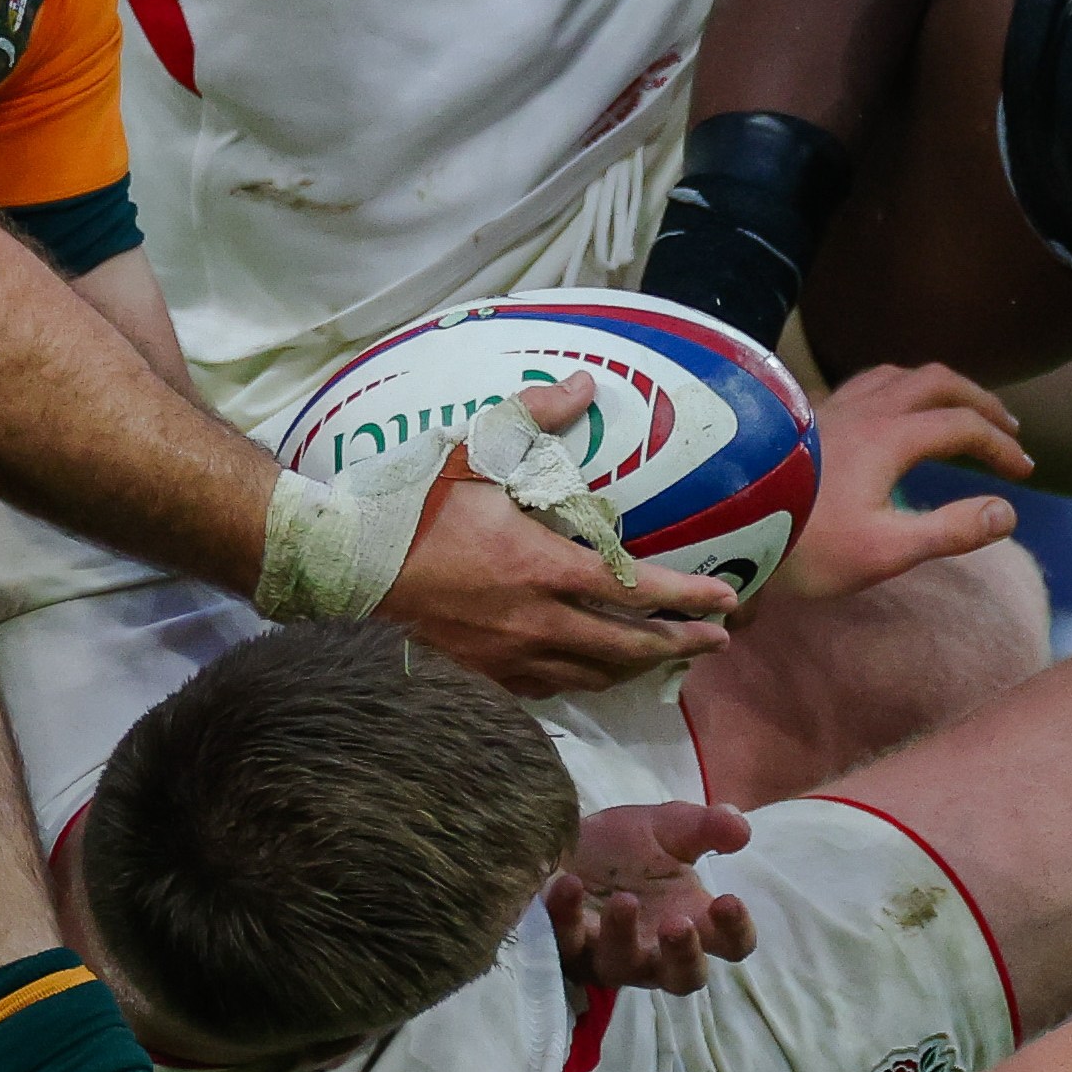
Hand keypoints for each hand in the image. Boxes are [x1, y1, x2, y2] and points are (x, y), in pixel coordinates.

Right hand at [380, 397, 741, 696]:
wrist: (344, 567)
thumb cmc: (411, 506)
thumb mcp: (474, 450)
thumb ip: (535, 417)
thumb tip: (584, 382)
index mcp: (543, 567)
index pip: (635, 591)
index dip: (687, 599)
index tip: (727, 601)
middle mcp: (537, 623)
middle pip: (628, 648)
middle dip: (680, 646)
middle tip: (718, 640)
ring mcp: (510, 659)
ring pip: (593, 675)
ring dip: (637, 669)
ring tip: (667, 660)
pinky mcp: (484, 678)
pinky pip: (550, 689)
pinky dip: (584, 679)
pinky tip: (593, 671)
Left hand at [542, 800, 758, 994]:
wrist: (561, 840)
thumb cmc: (624, 847)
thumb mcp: (667, 828)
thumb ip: (705, 828)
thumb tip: (741, 828)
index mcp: (692, 921)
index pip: (730, 945)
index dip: (735, 932)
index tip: (728, 900)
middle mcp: (655, 950)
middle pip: (684, 978)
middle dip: (683, 956)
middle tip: (678, 924)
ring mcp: (608, 955)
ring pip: (621, 968)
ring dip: (624, 936)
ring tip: (623, 900)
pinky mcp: (565, 948)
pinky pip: (567, 945)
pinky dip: (569, 916)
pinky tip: (571, 885)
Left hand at [767, 362, 1031, 607]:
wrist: (720, 523)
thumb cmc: (803, 546)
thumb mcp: (884, 550)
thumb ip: (950, 530)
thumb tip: (1008, 512)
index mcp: (891, 438)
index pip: (964, 426)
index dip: (1001, 446)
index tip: (1024, 473)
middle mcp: (864, 409)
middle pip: (937, 382)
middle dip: (979, 401)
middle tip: (1006, 428)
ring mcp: (831, 407)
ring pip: (897, 374)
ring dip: (938, 388)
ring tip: (955, 410)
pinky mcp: (806, 416)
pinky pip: (864, 383)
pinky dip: (897, 390)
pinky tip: (885, 416)